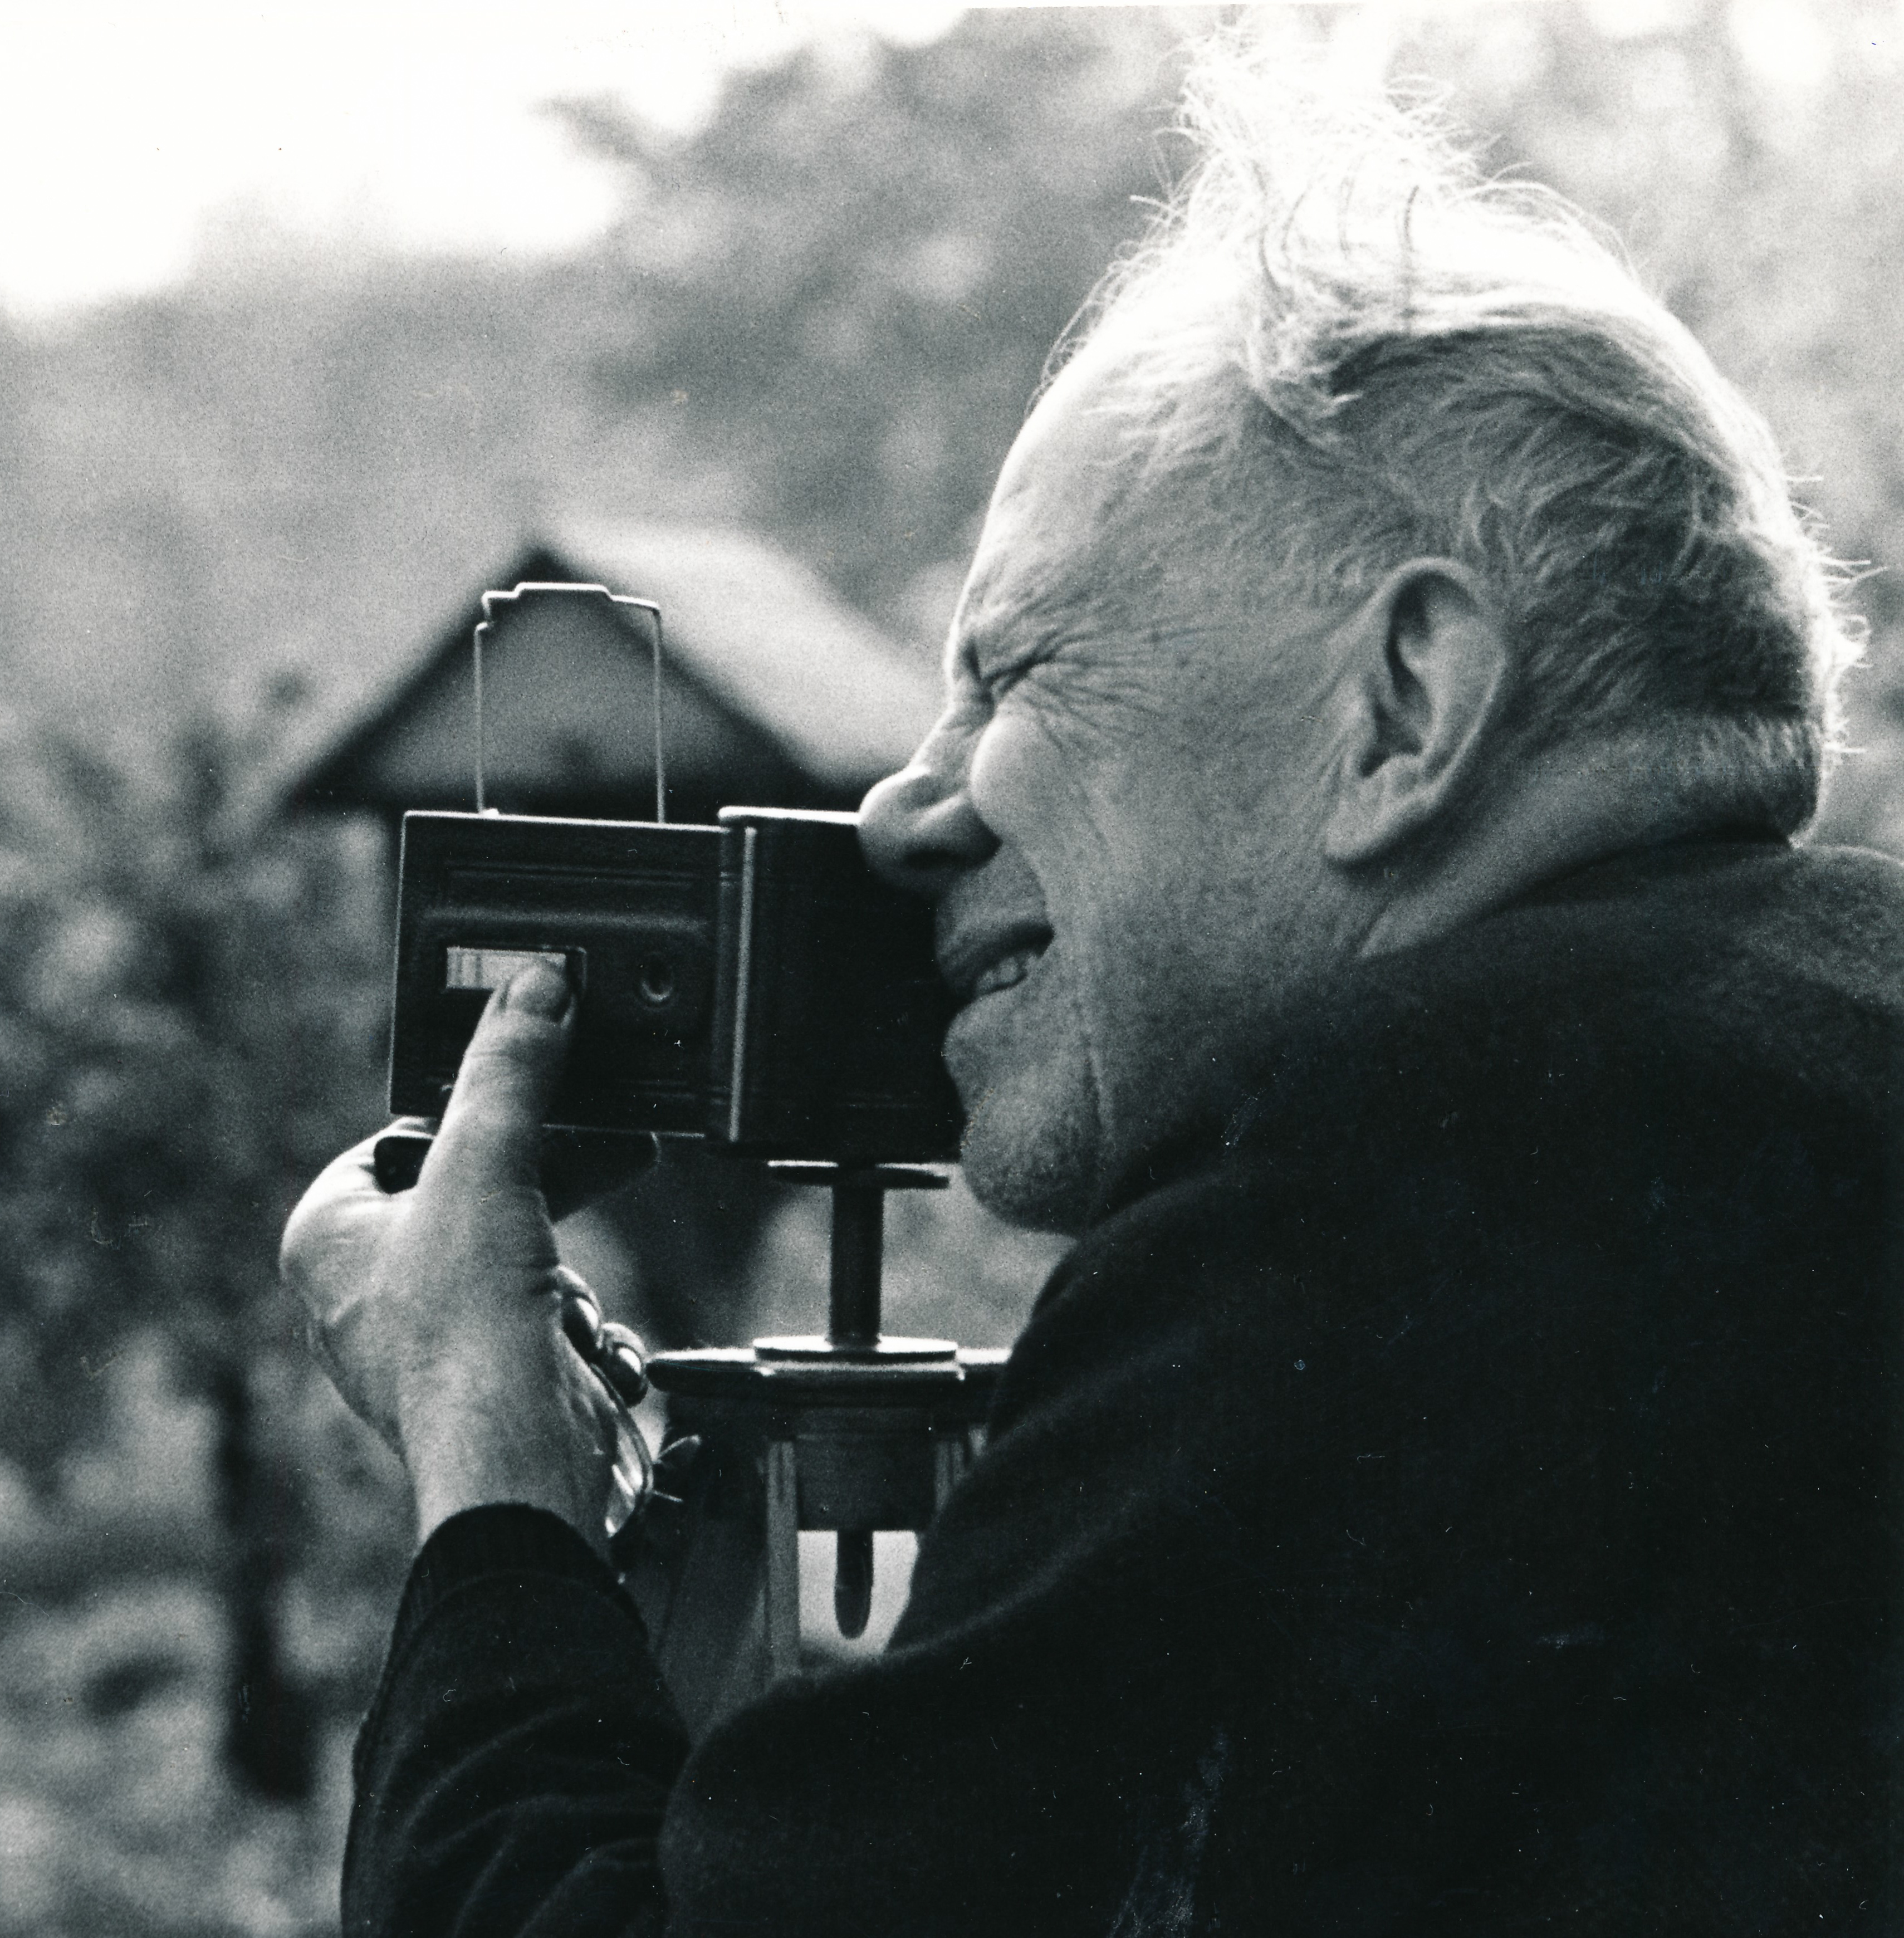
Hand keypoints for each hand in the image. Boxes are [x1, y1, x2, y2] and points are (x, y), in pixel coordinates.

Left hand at [282, 960, 620, 1551]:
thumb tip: (537, 984)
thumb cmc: (463, 1326)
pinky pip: (531, 1300)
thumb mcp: (486, 1162)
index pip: (396, 1136)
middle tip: (601, 1121)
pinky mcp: (483, 1372)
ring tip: (614, 1186)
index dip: (465, 1106)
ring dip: (564, 1225)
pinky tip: (593, 1306)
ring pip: (507, 1239)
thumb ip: (513, 1070)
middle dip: (541, 1161)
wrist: (519, 1456)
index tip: (528, 1075)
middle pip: (465, 1185)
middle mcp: (360, 1289)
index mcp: (325, 1237)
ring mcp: (422, 1336)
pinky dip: (570, 1292)